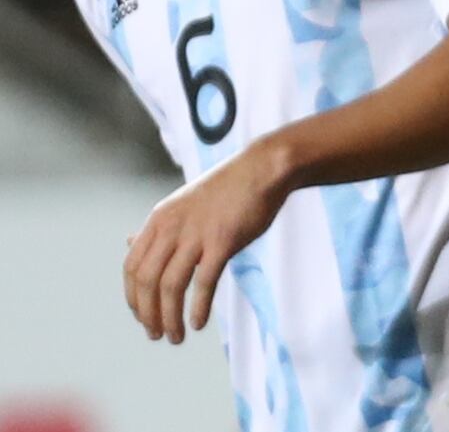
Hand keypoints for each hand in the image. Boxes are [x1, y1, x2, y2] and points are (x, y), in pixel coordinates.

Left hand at [122, 144, 289, 342]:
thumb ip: (156, 229)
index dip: (133, 298)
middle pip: (146, 281)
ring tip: (175, 337)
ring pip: (170, 286)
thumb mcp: (181, 205)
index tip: (143, 317)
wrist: (264, 168)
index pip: (131, 267)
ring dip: (169, 318)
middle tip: (156, 335)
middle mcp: (171, 228)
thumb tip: (128, 244)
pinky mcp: (223, 240)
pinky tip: (199, 323)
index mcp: (158, 220)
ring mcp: (196, 234)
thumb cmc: (226, 189)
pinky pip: (203, 282)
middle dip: (148, 314)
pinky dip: (198, 307)